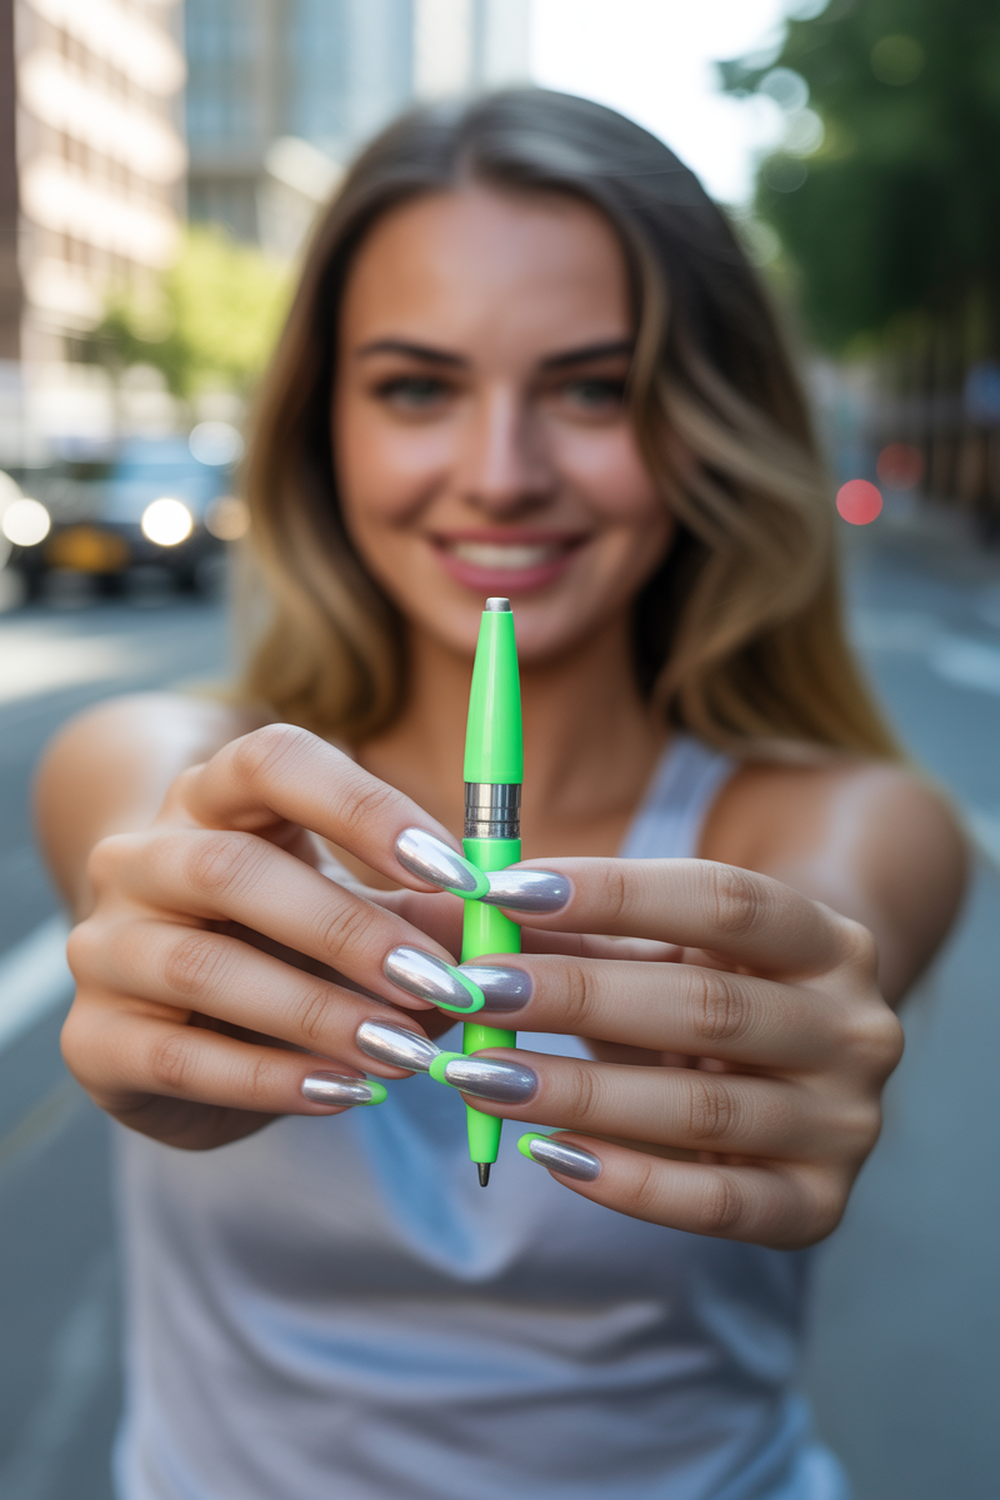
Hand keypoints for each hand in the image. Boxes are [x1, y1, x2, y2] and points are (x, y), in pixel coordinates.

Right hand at [62, 724, 484, 1149]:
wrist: (184, 1023)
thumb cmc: (290, 945)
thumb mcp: (363, 915)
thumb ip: (423, 914)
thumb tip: (500, 922)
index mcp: (213, 797)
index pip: (272, 762)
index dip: (364, 808)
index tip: (458, 873)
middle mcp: (141, 857)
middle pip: (229, 868)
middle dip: (348, 929)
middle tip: (442, 983)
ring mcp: (104, 946)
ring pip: (199, 966)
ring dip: (317, 1012)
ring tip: (407, 1052)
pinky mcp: (94, 1040)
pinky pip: (178, 1059)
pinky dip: (271, 1081)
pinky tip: (346, 1094)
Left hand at [449, 857, 903, 1248]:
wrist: (796, 1089)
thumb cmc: (704, 999)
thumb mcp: (654, 956)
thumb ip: (570, 931)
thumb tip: (458, 903)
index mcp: (828, 941)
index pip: (724, 900)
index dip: (615, 892)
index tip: (505, 891)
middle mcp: (858, 1029)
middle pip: (708, 1006)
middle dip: (576, 997)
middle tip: (472, 990)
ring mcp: (847, 1124)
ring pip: (702, 1110)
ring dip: (577, 1092)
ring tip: (477, 1076)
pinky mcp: (818, 1207)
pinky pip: (718, 1203)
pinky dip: (628, 1182)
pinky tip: (548, 1156)